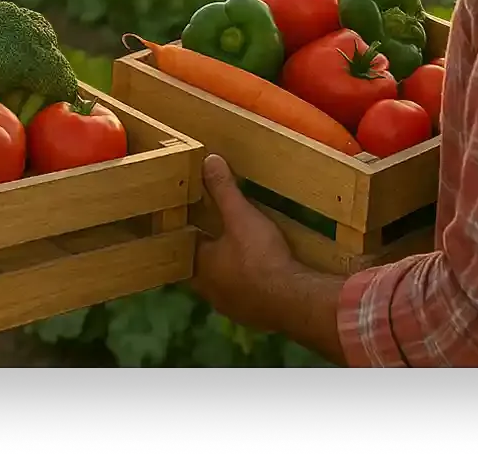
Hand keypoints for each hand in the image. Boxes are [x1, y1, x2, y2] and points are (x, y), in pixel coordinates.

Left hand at [189, 154, 300, 332]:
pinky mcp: (252, 316)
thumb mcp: (241, 216)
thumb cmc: (259, 256)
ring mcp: (230, 307)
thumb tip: (209, 160)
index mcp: (200, 266)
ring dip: (230, 271)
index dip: (192, 231)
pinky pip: (245, 297)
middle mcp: (209, 291)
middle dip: (210, 252)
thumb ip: (224, 190)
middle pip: (203, 267)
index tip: (197, 219)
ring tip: (240, 253)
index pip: (186, 246)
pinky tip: (261, 276)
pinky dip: (249, 285)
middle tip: (218, 234)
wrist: (291, 300)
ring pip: (223, 284)